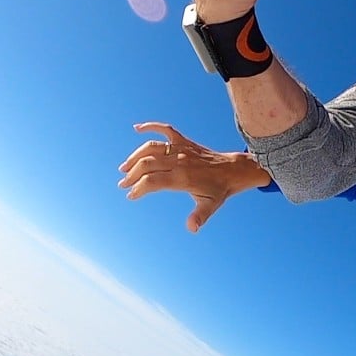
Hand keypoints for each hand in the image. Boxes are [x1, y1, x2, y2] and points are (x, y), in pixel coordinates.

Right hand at [118, 122, 272, 232]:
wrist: (233, 170)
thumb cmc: (219, 190)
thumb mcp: (211, 205)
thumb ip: (200, 217)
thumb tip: (192, 229)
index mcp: (183, 177)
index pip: (153, 182)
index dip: (138, 189)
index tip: (131, 196)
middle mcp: (179, 161)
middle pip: (147, 164)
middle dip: (132, 175)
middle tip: (123, 184)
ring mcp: (181, 148)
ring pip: (151, 147)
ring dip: (135, 156)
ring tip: (124, 167)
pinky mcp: (184, 140)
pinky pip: (165, 129)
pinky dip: (150, 126)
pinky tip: (137, 128)